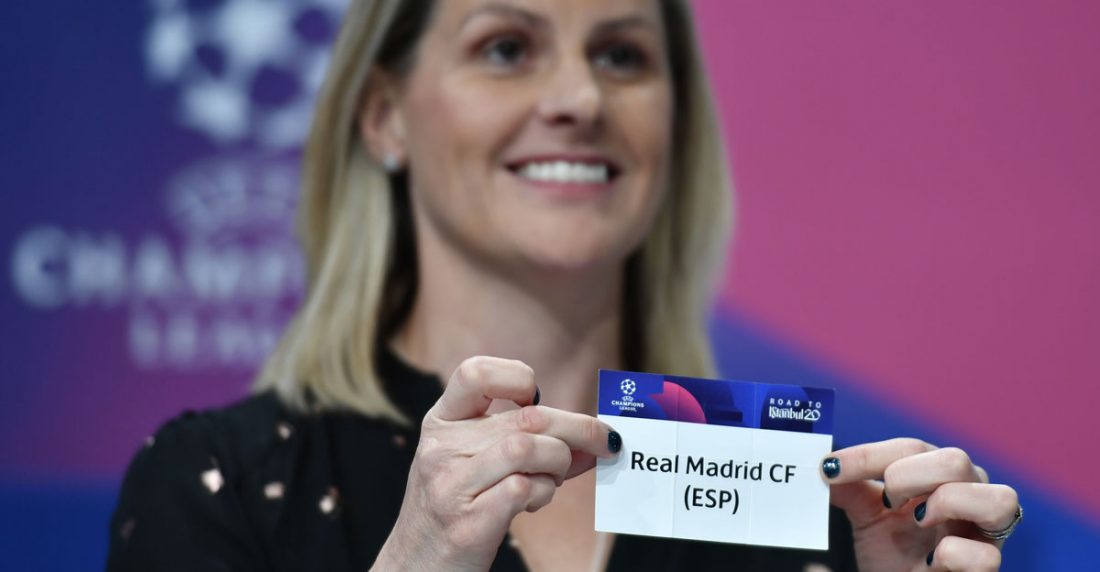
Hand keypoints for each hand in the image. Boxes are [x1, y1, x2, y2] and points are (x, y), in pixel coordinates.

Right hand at [372, 356, 619, 571]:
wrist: (415, 566)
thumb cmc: (456, 508)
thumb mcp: (476, 464)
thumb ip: (528, 445)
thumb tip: (593, 439)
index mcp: (440, 422)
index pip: (474, 373)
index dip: (515, 376)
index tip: (536, 398)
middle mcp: (440, 448)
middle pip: (525, 417)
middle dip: (577, 429)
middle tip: (604, 442)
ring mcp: (451, 484)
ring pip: (527, 448)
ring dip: (558, 463)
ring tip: (552, 480)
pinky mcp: (468, 522)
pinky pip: (523, 489)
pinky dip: (543, 493)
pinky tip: (535, 502)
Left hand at [823, 438, 1018, 571]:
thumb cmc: (893, 548)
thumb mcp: (867, 514)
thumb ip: (849, 489)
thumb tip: (824, 467)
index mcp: (938, 473)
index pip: (911, 447)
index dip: (868, 455)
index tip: (830, 469)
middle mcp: (969, 493)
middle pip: (956, 460)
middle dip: (909, 475)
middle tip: (887, 501)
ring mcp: (984, 531)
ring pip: (997, 497)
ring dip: (948, 503)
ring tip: (917, 520)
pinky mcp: (986, 566)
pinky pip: (985, 555)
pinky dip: (954, 553)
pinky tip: (932, 559)